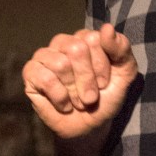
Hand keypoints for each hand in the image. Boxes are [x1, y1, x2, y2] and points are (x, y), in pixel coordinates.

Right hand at [22, 23, 137, 138]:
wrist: (90, 126)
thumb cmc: (107, 96)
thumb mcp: (125, 73)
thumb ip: (121, 48)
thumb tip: (107, 28)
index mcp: (85, 37)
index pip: (94, 39)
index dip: (101, 66)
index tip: (104, 82)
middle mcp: (63, 42)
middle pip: (76, 49)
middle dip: (88, 80)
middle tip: (91, 96)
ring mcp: (44, 56)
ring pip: (60, 64)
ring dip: (74, 91)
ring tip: (78, 101)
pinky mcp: (31, 73)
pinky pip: (45, 78)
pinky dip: (60, 96)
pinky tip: (64, 104)